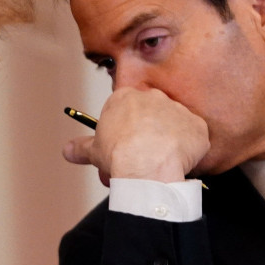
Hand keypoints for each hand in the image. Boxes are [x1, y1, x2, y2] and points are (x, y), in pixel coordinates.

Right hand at [63, 87, 209, 185]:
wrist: (147, 167)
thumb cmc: (119, 155)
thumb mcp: (94, 151)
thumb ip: (81, 148)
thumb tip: (67, 150)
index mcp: (126, 98)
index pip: (126, 112)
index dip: (123, 134)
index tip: (122, 150)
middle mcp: (153, 97)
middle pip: (150, 118)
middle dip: (145, 138)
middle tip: (138, 163)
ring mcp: (178, 110)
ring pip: (173, 128)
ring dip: (167, 145)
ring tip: (157, 166)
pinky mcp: (197, 126)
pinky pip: (194, 139)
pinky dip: (188, 153)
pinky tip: (176, 165)